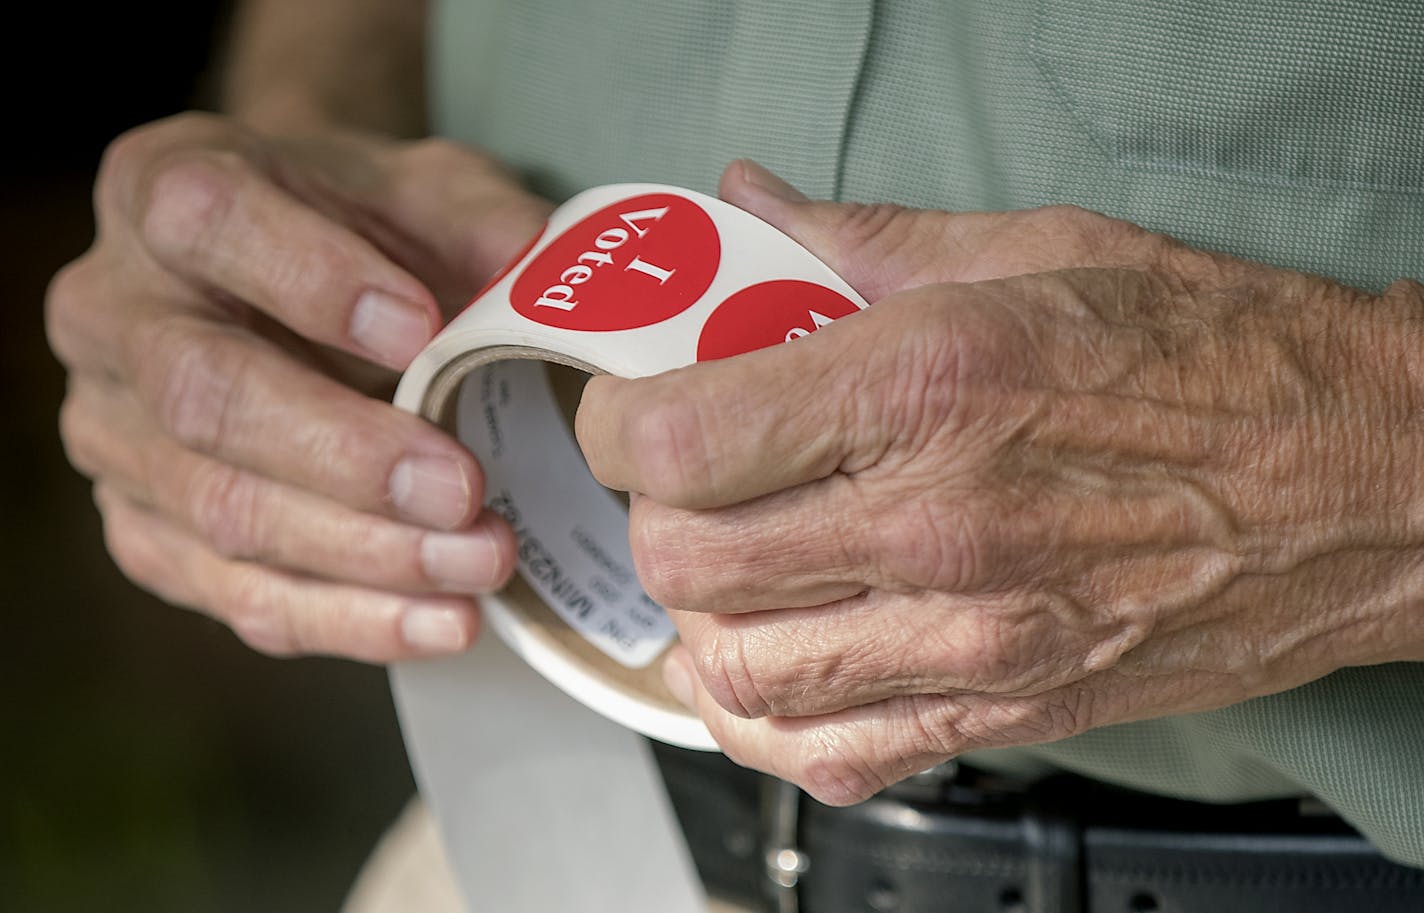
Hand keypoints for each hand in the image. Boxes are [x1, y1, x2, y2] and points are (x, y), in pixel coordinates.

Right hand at [46, 113, 551, 660]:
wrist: (295, 277)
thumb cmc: (362, 228)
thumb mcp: (426, 190)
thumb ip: (479, 222)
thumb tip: (549, 288)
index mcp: (164, 190)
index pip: (211, 222)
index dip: (311, 281)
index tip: (422, 332)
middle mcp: (113, 315)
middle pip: (205, 394)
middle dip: (345, 456)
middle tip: (462, 489)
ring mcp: (114, 432)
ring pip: (220, 511)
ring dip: (362, 554)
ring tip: (479, 564)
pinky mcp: (145, 528)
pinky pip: (233, 593)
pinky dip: (346, 619)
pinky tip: (441, 621)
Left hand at [577, 160, 1423, 803]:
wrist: (1366, 482)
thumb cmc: (1217, 360)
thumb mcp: (1039, 253)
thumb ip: (862, 238)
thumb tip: (752, 204)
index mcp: (932, 383)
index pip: (679, 435)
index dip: (617, 421)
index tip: (634, 408)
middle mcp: (940, 523)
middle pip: (684, 559)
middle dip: (654, 513)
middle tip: (690, 478)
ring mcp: (972, 640)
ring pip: (732, 670)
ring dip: (701, 616)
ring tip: (732, 565)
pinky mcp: (1004, 714)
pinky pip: (823, 756)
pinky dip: (765, 716)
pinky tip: (778, 659)